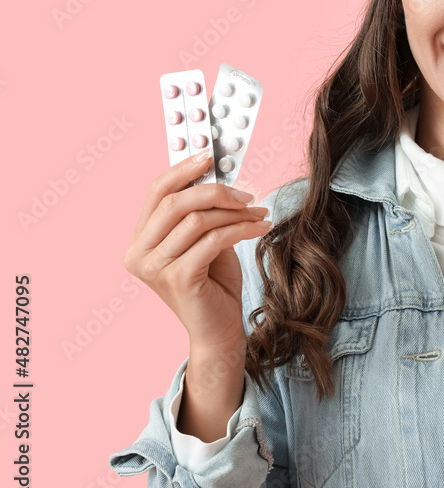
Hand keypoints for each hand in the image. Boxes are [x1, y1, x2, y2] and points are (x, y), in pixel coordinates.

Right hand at [123, 151, 272, 350]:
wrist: (218, 331)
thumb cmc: (213, 284)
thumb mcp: (205, 241)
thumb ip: (202, 213)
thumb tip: (219, 177)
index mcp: (139, 240)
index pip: (156, 192)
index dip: (184, 169)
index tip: (211, 156)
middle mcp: (138, 253)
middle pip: (174, 201)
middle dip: (216, 191)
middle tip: (248, 194)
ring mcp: (154, 267)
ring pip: (196, 219)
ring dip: (235, 212)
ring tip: (259, 214)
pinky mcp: (178, 278)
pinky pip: (213, 239)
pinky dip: (241, 229)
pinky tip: (260, 229)